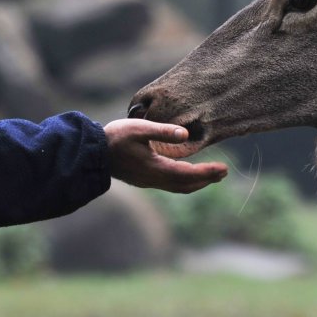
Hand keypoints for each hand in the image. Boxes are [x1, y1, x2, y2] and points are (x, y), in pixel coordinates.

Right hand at [103, 119, 226, 192]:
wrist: (92, 153)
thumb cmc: (114, 137)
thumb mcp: (139, 128)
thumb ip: (162, 131)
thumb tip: (185, 134)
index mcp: (155, 168)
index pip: (188, 174)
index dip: (207, 172)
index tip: (224, 168)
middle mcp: (154, 179)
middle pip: (186, 184)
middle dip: (206, 179)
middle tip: (223, 172)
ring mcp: (148, 181)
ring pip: (178, 187)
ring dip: (196, 182)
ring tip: (211, 175)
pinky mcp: (144, 180)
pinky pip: (170, 185)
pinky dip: (184, 181)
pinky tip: (187, 173)